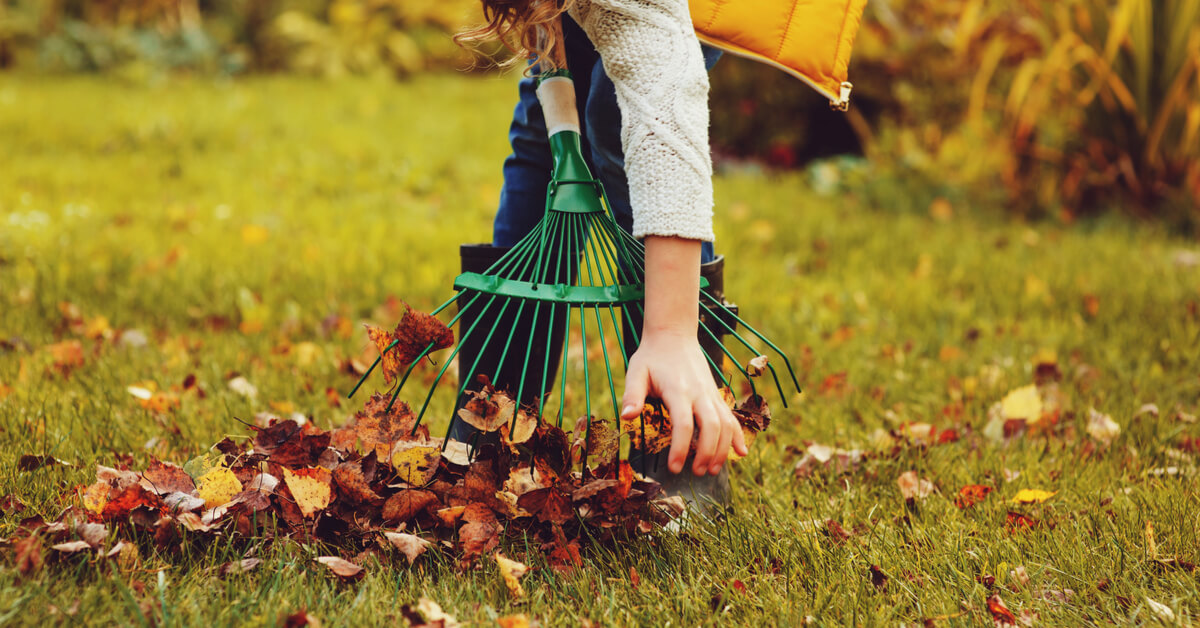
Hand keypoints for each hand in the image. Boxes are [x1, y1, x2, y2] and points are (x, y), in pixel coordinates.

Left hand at [620, 330, 748, 475]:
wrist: (674, 335)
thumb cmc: (652, 357)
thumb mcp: (636, 371)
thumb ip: (632, 395)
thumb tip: (626, 417)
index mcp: (678, 390)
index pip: (684, 424)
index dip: (680, 448)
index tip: (674, 468)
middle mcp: (699, 392)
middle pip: (711, 427)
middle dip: (706, 453)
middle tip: (697, 473)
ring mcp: (710, 393)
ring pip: (725, 424)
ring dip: (722, 449)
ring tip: (712, 470)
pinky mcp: (716, 395)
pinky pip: (731, 416)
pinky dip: (737, 435)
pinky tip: (741, 453)